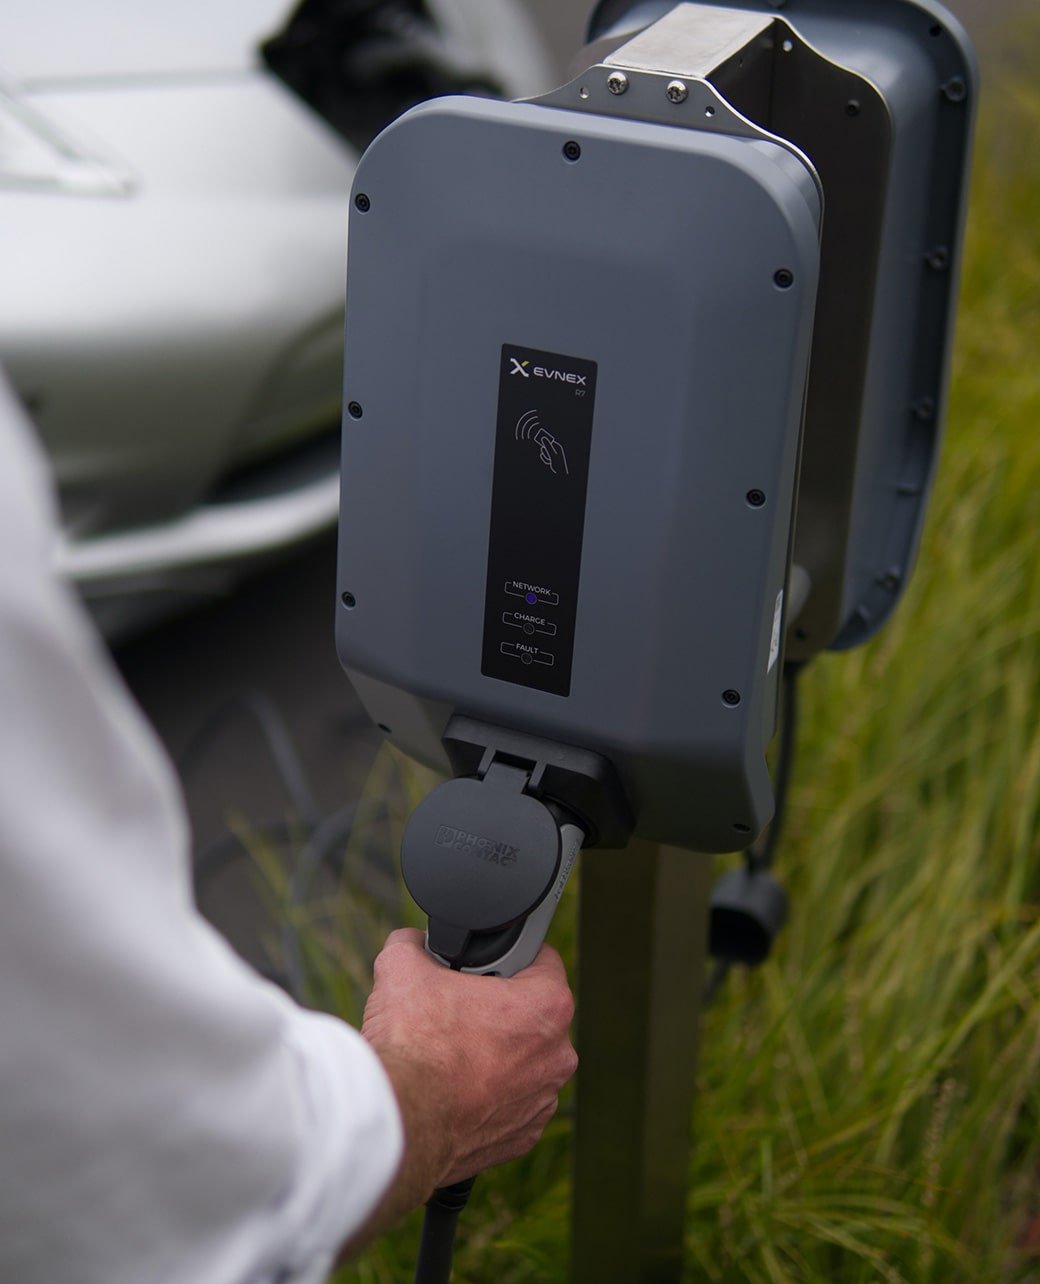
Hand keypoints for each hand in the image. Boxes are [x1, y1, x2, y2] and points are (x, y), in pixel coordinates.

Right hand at [362, 928, 576, 1194]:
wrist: (397, 1123)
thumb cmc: (412, 1044)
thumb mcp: (404, 966)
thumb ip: (414, 943)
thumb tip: (413, 943)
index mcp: (547, 1006)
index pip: (540, 959)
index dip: (505, 955)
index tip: (482, 965)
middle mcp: (557, 1055)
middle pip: (530, 1014)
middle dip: (497, 1009)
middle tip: (456, 1009)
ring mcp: (541, 1101)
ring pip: (521, 1061)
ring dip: (493, 1055)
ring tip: (450, 1053)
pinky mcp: (522, 1139)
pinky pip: (509, 1104)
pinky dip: (486, 1097)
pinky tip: (452, 1090)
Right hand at [533, 427, 568, 475]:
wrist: (560, 471)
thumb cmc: (558, 462)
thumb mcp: (552, 453)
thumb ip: (547, 446)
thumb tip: (543, 438)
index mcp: (557, 447)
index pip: (549, 441)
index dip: (544, 439)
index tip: (539, 437)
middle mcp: (555, 450)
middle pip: (546, 446)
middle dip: (545, 450)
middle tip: (543, 450)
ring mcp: (552, 454)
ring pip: (545, 452)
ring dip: (546, 456)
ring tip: (549, 459)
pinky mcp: (550, 459)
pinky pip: (545, 457)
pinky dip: (546, 460)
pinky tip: (549, 462)